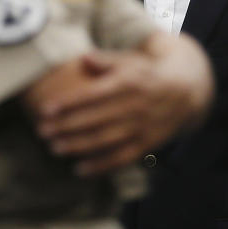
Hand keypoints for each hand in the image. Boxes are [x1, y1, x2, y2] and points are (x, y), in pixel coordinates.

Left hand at [29, 34, 212, 175]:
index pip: (92, 94)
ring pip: (105, 139)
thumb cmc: (148, 72)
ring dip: (78, 146)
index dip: (68, 103)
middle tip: (42, 132)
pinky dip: (100, 166)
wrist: (186, 89)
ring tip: (55, 148)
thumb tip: (83, 59)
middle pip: (95, 119)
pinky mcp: (147, 143)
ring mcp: (142, 126)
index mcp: (128, 82)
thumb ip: (107, 59)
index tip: (45, 109)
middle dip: (66, 126)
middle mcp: (135, 105)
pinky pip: (121, 157)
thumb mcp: (131, 59)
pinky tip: (79, 169)